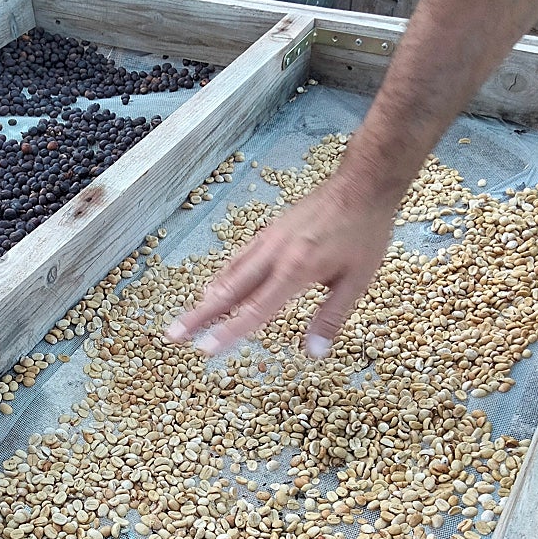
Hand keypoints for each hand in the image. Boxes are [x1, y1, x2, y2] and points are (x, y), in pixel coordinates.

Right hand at [165, 180, 393, 357]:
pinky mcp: (268, 231)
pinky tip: (215, 286)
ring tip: (188, 317)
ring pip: (229, 274)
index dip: (229, 332)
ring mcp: (268, 241)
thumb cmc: (364, 231)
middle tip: (173, 335)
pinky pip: (238, 258)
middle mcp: (274, 255)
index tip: (205, 349)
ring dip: (206, 299)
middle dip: (198, 316)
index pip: (255, 310)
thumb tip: (314, 353)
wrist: (362, 184)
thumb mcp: (357, 281)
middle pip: (228, 292)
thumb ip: (331, 318)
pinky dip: (222, 276)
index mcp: (296, 270)